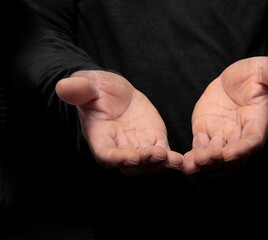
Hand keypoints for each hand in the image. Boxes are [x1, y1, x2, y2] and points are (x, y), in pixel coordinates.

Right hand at [55, 70, 182, 174]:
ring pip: (148, 163)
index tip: (131, 157)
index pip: (106, 154)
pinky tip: (181, 160)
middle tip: (157, 154)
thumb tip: (63, 87)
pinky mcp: (154, 140)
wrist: (115, 91)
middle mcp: (119, 147)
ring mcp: (137, 146)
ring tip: (173, 160)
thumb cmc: (96, 89)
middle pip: (131, 165)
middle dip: (144, 162)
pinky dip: (171, 159)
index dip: (118, 158)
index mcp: (100, 137)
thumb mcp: (87, 85)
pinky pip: (163, 153)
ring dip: (160, 164)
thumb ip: (78, 90)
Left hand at [183, 57, 267, 173]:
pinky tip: (184, 162)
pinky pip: (199, 146)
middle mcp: (240, 134)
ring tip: (192, 163)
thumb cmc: (254, 75)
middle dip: (221, 159)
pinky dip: (192, 155)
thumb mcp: (265, 70)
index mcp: (257, 121)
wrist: (233, 79)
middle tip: (207, 158)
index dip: (244, 148)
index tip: (231, 153)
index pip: (253, 139)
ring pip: (215, 154)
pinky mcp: (205, 132)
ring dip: (204, 160)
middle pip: (233, 155)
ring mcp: (222, 135)